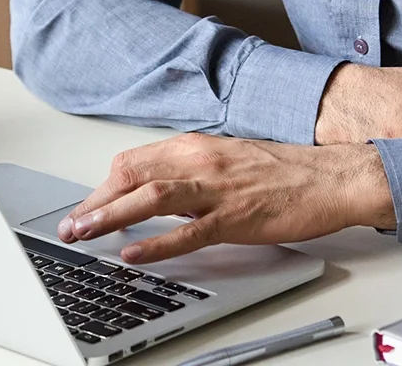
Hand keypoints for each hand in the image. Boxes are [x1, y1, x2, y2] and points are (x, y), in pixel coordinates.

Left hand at [56, 132, 394, 263]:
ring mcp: (216, 189)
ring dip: (109, 216)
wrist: (330, 176)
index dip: (103, 186)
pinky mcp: (235, 217)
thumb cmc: (284, 172)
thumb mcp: (228, 160)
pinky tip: (133, 254)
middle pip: (131, 174)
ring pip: (149, 198)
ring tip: (83, 234)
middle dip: (94, 201)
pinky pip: (187, 232)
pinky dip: (155, 243)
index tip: (86, 207)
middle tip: (70, 226)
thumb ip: (192, 173)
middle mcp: (201, 161)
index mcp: (197, 146)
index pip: (134, 161)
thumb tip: (158, 193)